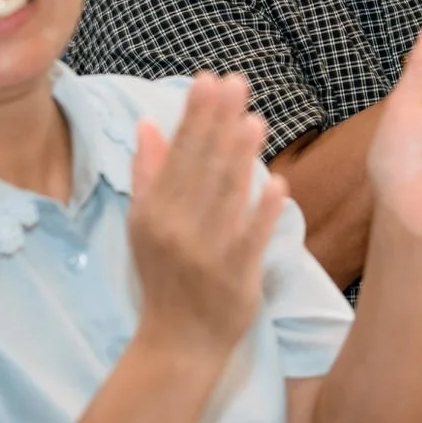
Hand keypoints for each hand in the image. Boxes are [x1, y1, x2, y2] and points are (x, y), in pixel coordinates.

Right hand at [126, 74, 286, 361]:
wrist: (178, 343)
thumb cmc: (164, 277)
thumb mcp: (143, 224)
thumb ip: (148, 173)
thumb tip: (149, 123)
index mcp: (153, 212)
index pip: (177, 155)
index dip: (194, 116)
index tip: (209, 79)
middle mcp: (176, 228)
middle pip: (201, 167)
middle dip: (218, 123)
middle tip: (236, 83)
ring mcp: (206, 253)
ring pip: (225, 198)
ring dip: (240, 158)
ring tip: (255, 120)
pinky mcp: (235, 276)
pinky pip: (251, 238)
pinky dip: (264, 211)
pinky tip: (277, 182)